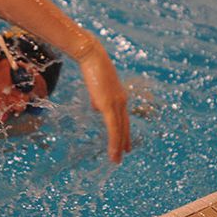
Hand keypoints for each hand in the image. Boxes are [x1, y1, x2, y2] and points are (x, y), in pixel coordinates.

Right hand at [78, 40, 130, 162]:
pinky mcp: (109, 105)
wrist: (91, 56)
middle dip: (123, 142)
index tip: (125, 144)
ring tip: (116, 160)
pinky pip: (114, 128)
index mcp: (119, 97)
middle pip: (124, 126)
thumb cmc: (92, 68)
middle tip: (122, 156)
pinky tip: (114, 151)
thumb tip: (96, 109)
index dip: (124, 132)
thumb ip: (98, 99)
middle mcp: (122, 101)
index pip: (123, 118)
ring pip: (120, 130)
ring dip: (118, 147)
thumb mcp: (96, 87)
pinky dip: (115, 141)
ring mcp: (117, 103)